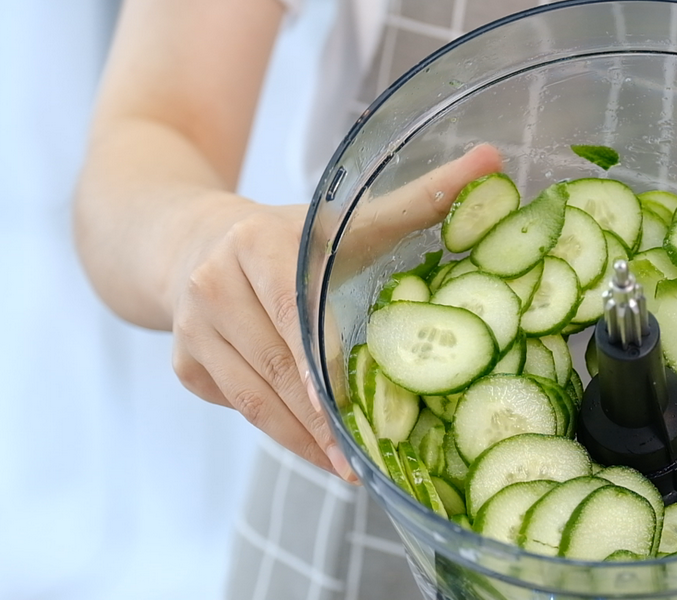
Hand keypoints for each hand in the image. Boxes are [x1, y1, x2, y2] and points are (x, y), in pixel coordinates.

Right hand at [168, 144, 502, 479]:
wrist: (191, 239)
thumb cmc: (287, 235)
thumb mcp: (348, 218)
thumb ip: (421, 197)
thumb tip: (493, 159)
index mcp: (255, 244)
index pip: (291, 310)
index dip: (316, 362)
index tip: (342, 405)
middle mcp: (212, 285)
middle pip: (274, 365)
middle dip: (319, 420)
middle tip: (362, 459)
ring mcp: (190, 329)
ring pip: (252, 398)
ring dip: (300, 439)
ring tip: (345, 469)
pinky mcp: (183, 364)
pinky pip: (236, 407)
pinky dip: (277, 432)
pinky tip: (314, 449)